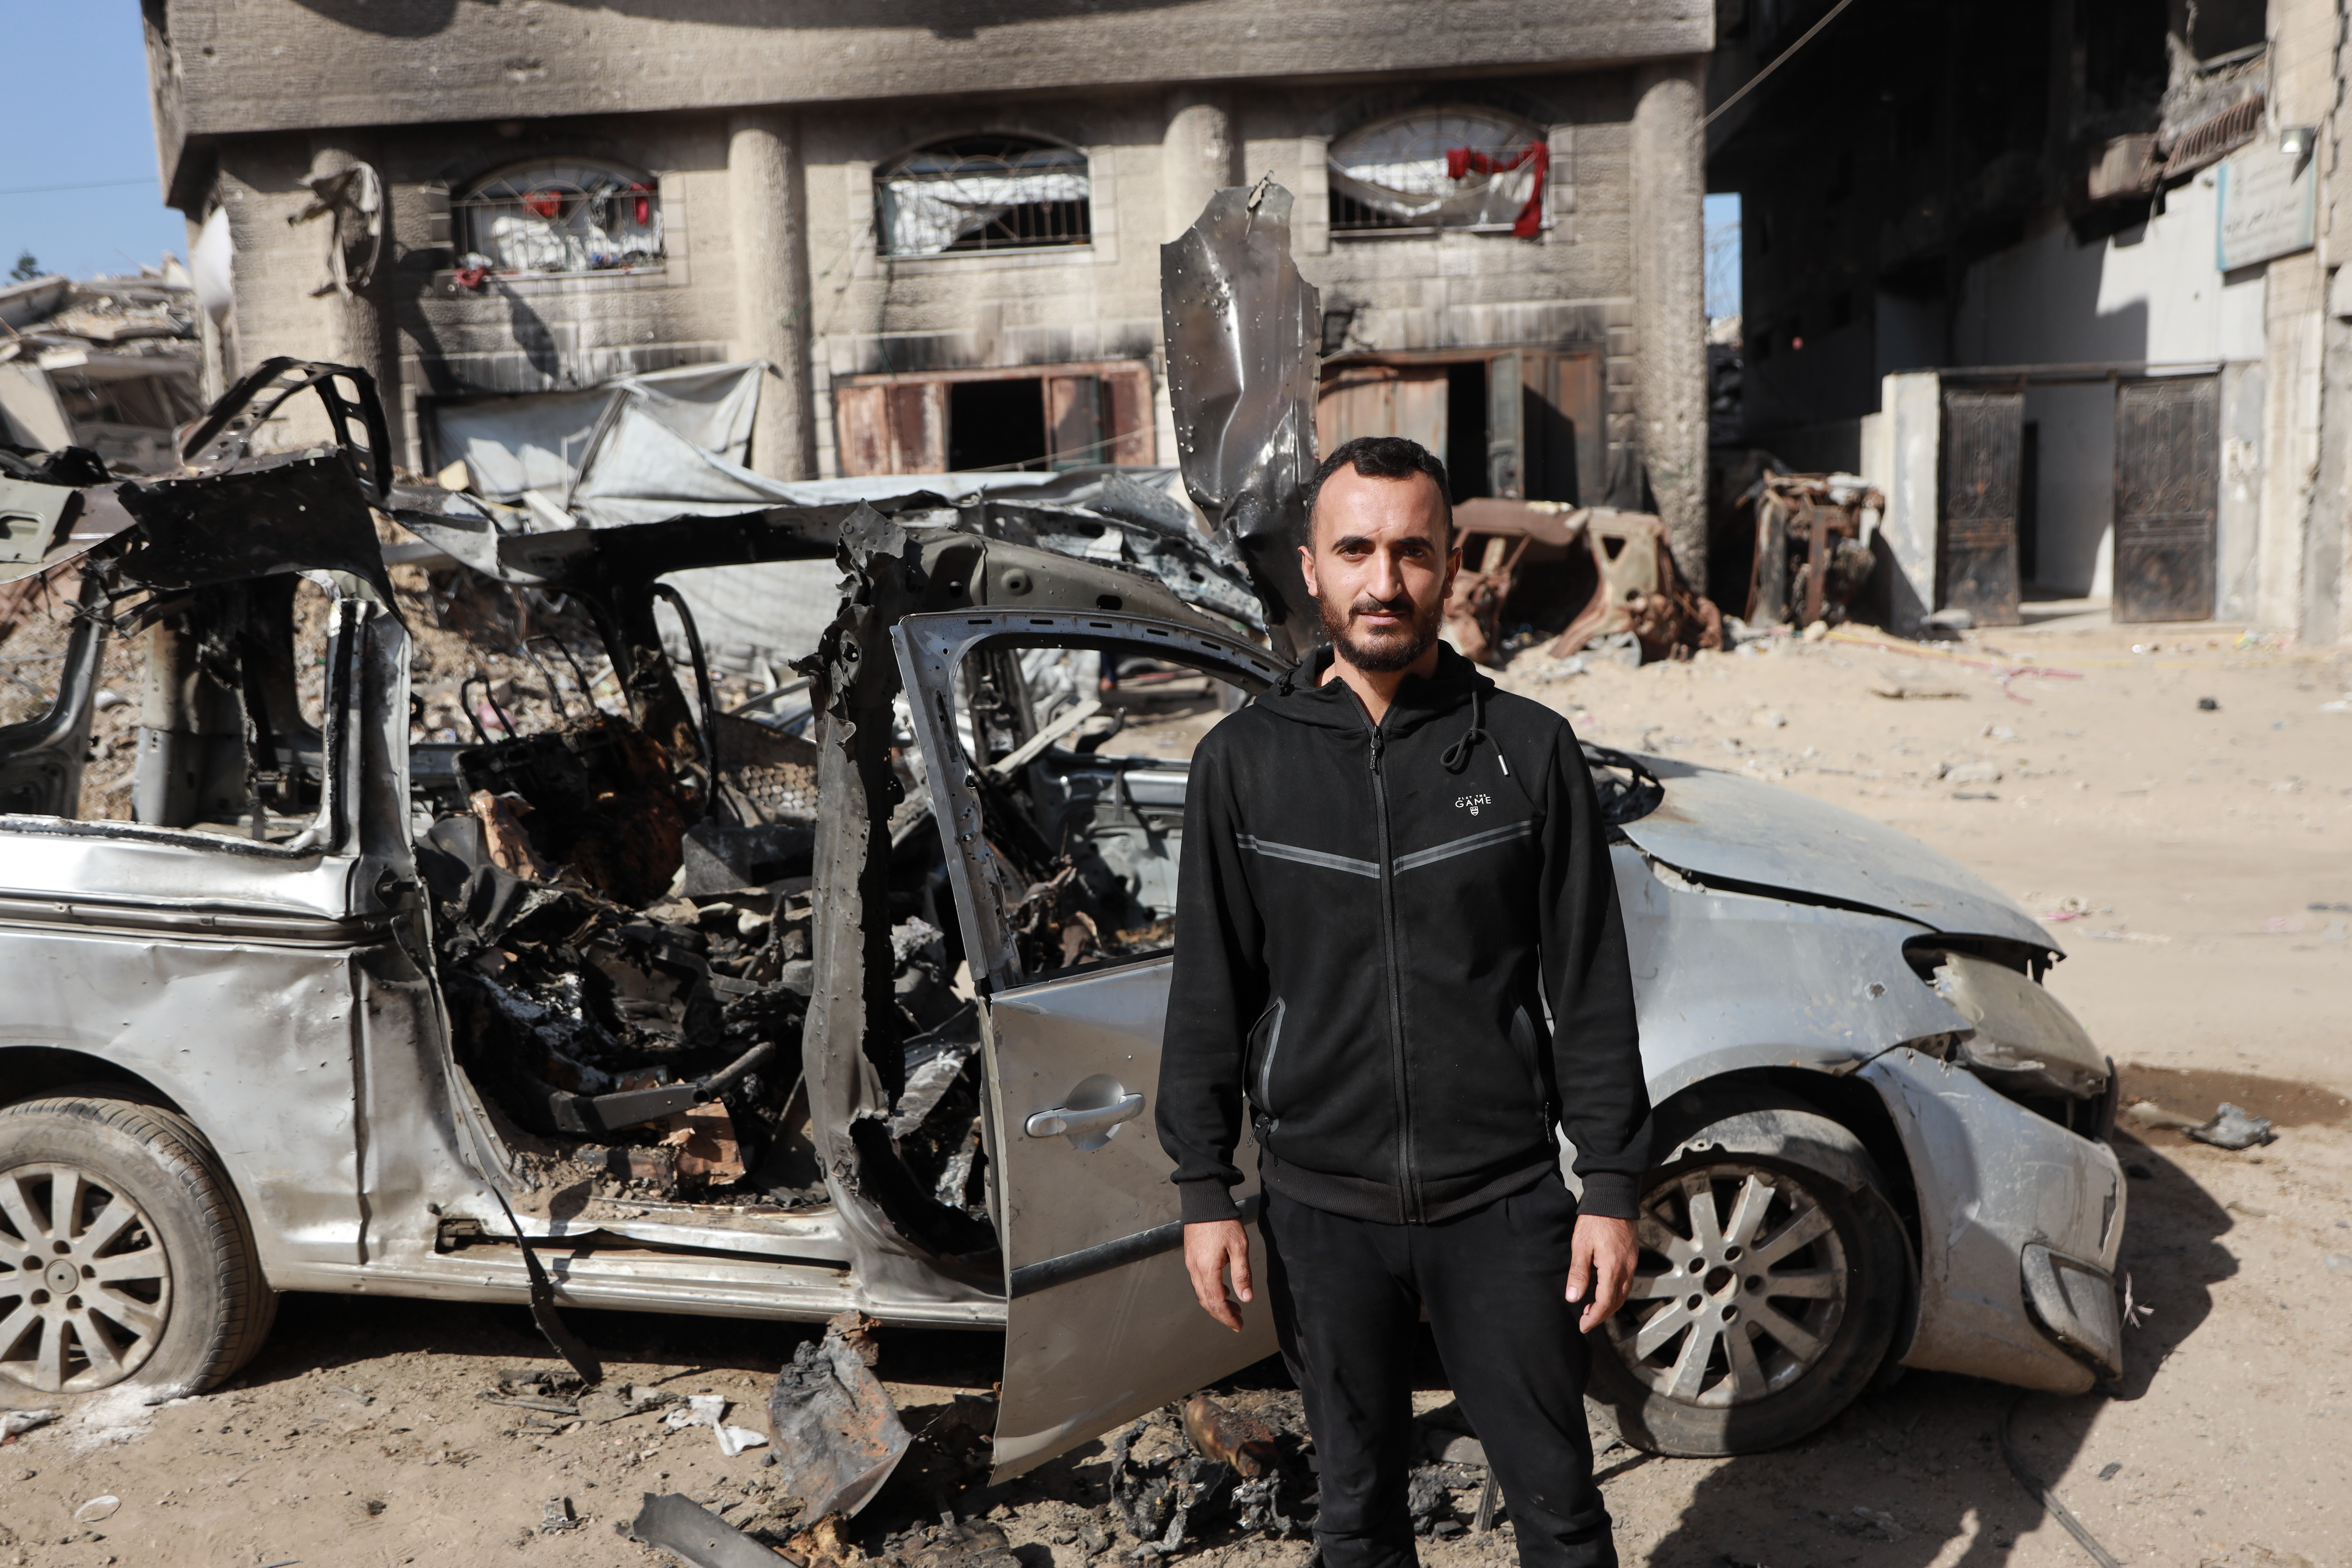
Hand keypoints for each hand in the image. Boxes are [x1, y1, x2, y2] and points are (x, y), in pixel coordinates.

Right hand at [1183, 1219, 1253, 1331]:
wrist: (1204, 1201)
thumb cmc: (1223, 1221)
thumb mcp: (1239, 1246)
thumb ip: (1242, 1274)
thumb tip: (1247, 1298)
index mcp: (1207, 1269)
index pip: (1216, 1302)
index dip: (1227, 1317)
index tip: (1239, 1325)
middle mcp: (1195, 1269)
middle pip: (1207, 1301)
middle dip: (1222, 1314)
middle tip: (1238, 1320)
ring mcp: (1190, 1263)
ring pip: (1201, 1293)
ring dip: (1216, 1303)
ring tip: (1234, 1306)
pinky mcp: (1190, 1257)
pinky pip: (1198, 1282)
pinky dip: (1210, 1291)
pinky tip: (1223, 1289)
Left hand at [1566, 1213, 1636, 1332]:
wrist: (1614, 1198)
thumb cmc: (1595, 1220)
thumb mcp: (1580, 1245)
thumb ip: (1578, 1273)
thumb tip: (1573, 1297)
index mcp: (1612, 1268)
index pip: (1606, 1302)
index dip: (1595, 1317)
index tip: (1584, 1325)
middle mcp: (1626, 1269)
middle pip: (1617, 1302)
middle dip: (1602, 1315)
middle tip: (1586, 1321)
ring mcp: (1632, 1263)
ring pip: (1624, 1294)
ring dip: (1610, 1306)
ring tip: (1593, 1309)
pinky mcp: (1632, 1257)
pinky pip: (1626, 1283)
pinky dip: (1616, 1293)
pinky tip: (1604, 1291)